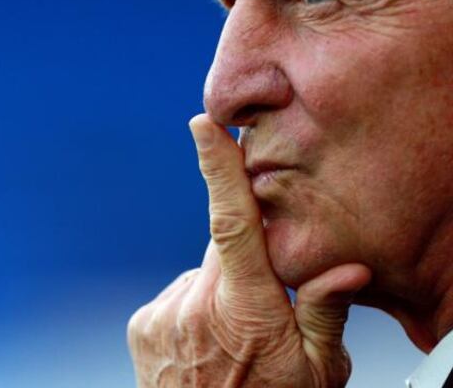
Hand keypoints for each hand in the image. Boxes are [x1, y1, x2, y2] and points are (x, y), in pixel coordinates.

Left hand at [126, 114, 371, 386]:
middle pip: (221, 248)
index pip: (231, 223)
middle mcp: (197, 304)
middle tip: (260, 303)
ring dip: (216, 292)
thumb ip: (326, 313)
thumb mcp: (318, 373)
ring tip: (230, 340)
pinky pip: (173, 298)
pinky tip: (202, 345)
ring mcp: (163, 314)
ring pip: (199, 275)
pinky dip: (189, 310)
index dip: (218, 168)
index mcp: (247, 309)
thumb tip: (347, 267)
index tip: (204, 125)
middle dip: (243, 260)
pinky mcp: (141, 325)